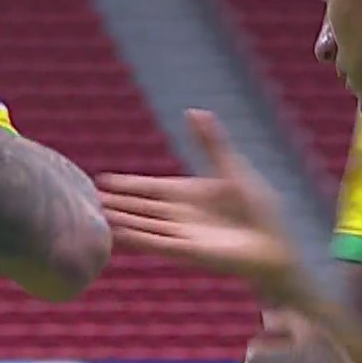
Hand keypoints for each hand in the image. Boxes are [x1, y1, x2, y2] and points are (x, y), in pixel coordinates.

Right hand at [97, 110, 305, 299]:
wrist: (272, 243)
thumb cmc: (256, 207)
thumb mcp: (229, 168)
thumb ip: (210, 142)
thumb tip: (194, 110)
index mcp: (186, 194)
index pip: (149, 188)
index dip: (127, 184)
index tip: (102, 180)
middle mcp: (178, 215)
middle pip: (140, 208)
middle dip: (116, 203)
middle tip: (89, 199)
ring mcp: (180, 235)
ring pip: (143, 225)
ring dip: (121, 220)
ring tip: (97, 215)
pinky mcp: (187, 252)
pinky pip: (156, 243)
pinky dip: (137, 238)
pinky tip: (118, 233)